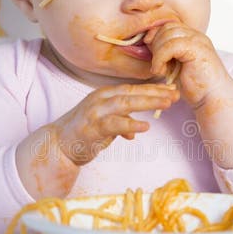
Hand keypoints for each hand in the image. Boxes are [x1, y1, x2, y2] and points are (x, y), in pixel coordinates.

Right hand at [53, 82, 179, 164]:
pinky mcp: (92, 127)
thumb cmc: (81, 133)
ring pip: (125, 103)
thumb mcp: (104, 125)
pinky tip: (145, 126)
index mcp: (105, 95)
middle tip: (175, 94)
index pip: (133, 89)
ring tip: (166, 103)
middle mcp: (100, 99)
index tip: (171, 89)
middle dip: (155, 93)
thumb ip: (120, 123)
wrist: (58, 145)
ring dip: (148, 102)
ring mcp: (95, 112)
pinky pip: (114, 123)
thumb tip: (133, 130)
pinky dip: (130, 124)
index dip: (153, 88)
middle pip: (132, 92)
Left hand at [146, 22, 228, 108]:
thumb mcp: (176, 66)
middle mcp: (196, 36)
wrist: (214, 98)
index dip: (156, 36)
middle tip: (156, 63)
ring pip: (167, 35)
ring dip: (157, 53)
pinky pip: (170, 46)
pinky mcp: (197, 50)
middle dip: (155, 44)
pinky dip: (160, 58)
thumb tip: (148, 42)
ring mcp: (198, 41)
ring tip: (159, 69)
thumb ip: (166, 53)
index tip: (150, 52)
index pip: (169, 26)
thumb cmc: (196, 87)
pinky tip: (161, 71)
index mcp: (192, 38)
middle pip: (167, 27)